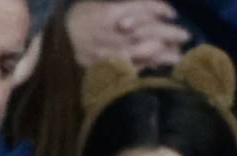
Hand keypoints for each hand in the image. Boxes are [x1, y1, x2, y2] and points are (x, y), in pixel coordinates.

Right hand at [66, 0, 188, 70]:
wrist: (51, 48)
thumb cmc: (73, 22)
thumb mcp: (95, 4)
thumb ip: (121, 4)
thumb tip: (146, 6)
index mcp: (114, 11)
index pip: (146, 8)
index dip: (162, 10)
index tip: (172, 14)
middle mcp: (118, 31)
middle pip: (152, 30)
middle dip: (171, 33)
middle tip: (185, 36)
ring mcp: (114, 51)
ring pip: (147, 51)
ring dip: (166, 53)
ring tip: (177, 55)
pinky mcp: (109, 67)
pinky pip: (133, 67)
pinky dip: (149, 67)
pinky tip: (158, 67)